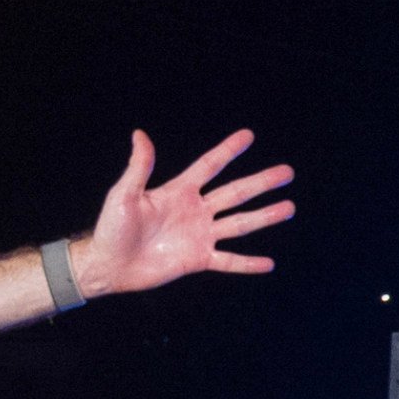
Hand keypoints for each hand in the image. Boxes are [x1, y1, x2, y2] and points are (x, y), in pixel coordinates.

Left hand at [75, 128, 295, 296]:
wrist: (108, 264)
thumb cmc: (112, 228)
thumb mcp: (124, 194)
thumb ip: (139, 167)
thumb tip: (140, 134)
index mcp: (179, 191)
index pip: (210, 166)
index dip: (228, 151)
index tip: (248, 135)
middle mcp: (195, 210)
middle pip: (235, 193)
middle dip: (261, 183)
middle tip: (287, 172)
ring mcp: (199, 235)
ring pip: (239, 224)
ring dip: (264, 217)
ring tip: (289, 208)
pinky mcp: (197, 260)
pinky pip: (228, 261)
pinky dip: (247, 264)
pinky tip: (268, 263)